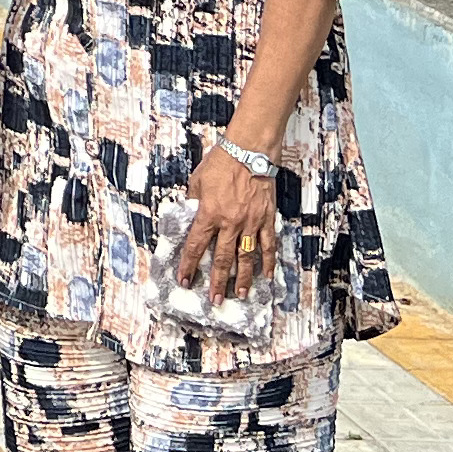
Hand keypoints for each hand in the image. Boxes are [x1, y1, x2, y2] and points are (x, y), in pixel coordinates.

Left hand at [176, 143, 281, 300]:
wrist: (249, 151)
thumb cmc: (221, 163)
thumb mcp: (197, 181)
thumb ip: (193, 202)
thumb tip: (190, 216)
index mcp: (209, 213)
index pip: (195, 246)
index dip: (188, 265)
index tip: (184, 280)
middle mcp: (229, 223)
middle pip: (221, 259)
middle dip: (217, 281)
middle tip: (215, 300)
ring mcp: (250, 223)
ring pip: (246, 257)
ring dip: (243, 279)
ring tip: (241, 295)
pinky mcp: (266, 219)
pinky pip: (268, 245)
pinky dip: (268, 262)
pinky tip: (266, 276)